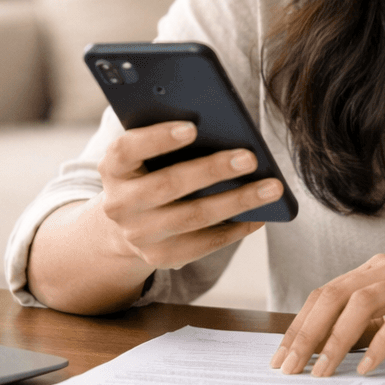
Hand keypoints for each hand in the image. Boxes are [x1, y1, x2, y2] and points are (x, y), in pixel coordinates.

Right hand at [97, 121, 284, 271]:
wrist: (127, 223)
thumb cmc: (148, 172)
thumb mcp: (144, 154)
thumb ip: (168, 139)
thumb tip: (221, 127)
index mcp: (113, 168)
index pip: (127, 149)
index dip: (158, 138)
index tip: (193, 127)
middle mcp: (119, 204)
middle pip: (168, 185)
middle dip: (212, 170)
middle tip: (251, 158)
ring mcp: (139, 235)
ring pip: (193, 217)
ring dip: (237, 201)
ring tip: (271, 187)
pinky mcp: (161, 257)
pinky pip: (204, 244)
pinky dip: (235, 228)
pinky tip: (260, 215)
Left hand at [269, 254, 384, 376]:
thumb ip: (368, 323)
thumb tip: (322, 346)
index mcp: (380, 268)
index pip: (326, 292)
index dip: (300, 324)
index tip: (282, 357)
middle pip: (336, 294)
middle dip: (308, 334)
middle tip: (290, 367)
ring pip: (363, 303)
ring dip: (336, 340)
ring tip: (322, 371)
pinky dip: (381, 344)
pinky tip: (368, 367)